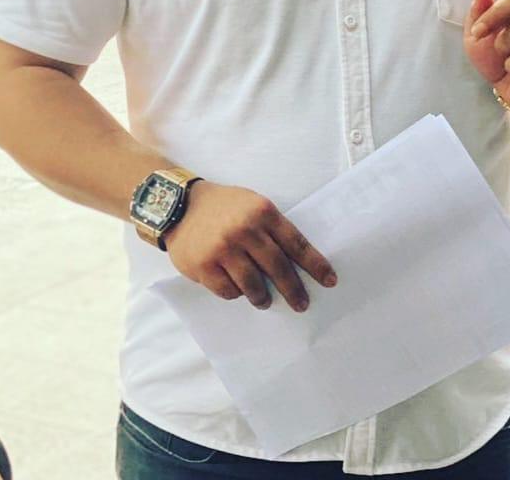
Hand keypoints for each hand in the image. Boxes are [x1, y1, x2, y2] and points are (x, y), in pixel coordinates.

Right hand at [163, 182, 335, 312]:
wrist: (180, 205)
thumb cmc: (224, 207)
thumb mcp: (253, 204)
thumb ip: (272, 229)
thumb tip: (296, 262)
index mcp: (263, 213)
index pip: (296, 243)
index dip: (315, 264)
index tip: (329, 280)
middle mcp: (245, 230)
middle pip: (278, 267)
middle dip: (293, 289)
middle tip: (302, 304)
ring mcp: (223, 249)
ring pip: (252, 284)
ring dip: (263, 297)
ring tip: (265, 301)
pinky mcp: (204, 266)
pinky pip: (228, 291)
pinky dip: (236, 294)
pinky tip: (238, 291)